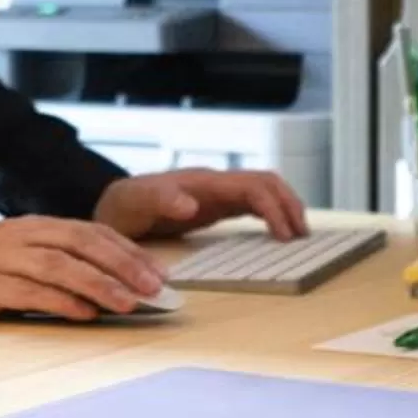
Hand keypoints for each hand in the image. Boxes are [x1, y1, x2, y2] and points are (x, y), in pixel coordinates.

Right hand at [0, 216, 171, 320]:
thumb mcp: (20, 257)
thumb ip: (58, 266)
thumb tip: (111, 287)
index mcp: (35, 227)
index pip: (91, 232)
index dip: (128, 251)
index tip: (159, 273)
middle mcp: (22, 236)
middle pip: (80, 243)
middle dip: (122, 264)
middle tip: (155, 288)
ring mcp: (1, 258)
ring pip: (58, 265)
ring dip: (97, 283)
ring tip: (128, 302)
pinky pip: (26, 290)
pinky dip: (58, 300)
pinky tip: (82, 313)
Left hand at [93, 169, 309, 242]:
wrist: (115, 206)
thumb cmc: (124, 205)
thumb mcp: (136, 203)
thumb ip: (161, 199)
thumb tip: (192, 204)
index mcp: (202, 182)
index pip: (252, 187)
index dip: (273, 208)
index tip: (284, 234)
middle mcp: (215, 183)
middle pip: (266, 183)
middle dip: (289, 205)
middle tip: (302, 235)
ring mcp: (217, 193)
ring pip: (264, 191)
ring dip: (285, 208)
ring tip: (299, 234)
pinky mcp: (216, 205)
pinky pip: (252, 204)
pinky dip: (271, 215)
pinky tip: (278, 233)